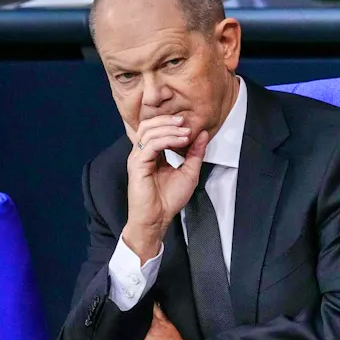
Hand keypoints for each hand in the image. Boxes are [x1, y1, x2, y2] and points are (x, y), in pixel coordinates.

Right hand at [121, 116, 208, 262]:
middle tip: (186, 121)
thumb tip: (202, 133)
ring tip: (186, 132)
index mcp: (152, 153)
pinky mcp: (137, 165)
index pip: (156, 129)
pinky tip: (182, 141)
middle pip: (149, 125)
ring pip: (149, 132)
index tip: (190, 124)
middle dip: (168, 120)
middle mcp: (142, 153)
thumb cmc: (169, 199)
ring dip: (170, 129)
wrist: (158, 218)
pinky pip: (151, 145)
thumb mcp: (189, 172)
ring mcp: (137, 158)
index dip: (172, 123)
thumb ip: (195, 153)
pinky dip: (167, 139)